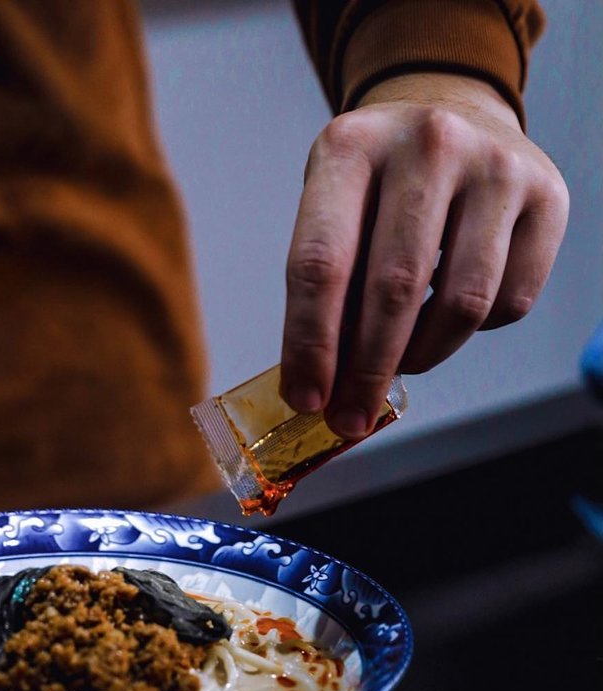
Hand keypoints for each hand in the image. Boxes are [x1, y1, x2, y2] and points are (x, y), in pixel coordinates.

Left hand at [280, 72, 568, 438]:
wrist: (450, 111)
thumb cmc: (376, 182)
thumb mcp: (333, 207)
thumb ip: (326, 283)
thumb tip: (326, 382)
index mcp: (350, 147)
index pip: (320, 263)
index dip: (310, 343)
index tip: (306, 398)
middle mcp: (428, 143)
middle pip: (393, 289)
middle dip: (366, 371)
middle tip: (349, 415)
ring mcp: (496, 165)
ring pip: (461, 304)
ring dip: (423, 356)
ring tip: (400, 364)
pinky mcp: (548, 194)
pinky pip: (510, 300)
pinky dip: (472, 331)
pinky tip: (445, 317)